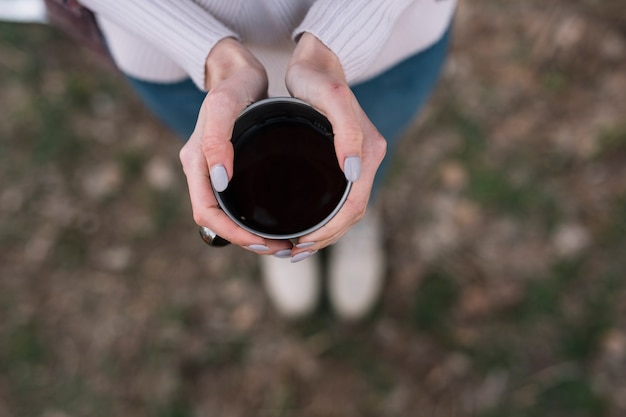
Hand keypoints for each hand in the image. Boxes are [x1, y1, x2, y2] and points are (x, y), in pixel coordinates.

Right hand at [179, 38, 291, 254]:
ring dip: (252, 234)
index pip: (207, 214)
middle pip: (218, 221)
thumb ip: (215, 140)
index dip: (232, 234)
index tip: (262, 242)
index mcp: (195, 162)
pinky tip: (280, 221)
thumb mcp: (223, 107)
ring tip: (283, 243)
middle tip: (280, 249)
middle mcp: (203, 170)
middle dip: (246, 241)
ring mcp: (215, 170)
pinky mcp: (230, 168)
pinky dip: (255, 218)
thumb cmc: (232, 85)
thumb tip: (218, 181)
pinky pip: (238, 203)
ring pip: (228, 216)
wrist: (237, 70)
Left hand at [285, 32, 386, 255]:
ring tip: (296, 247)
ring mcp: (356, 161)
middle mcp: (366, 160)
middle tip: (293, 252)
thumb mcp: (332, 100)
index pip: (354, 206)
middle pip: (351, 215)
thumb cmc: (318, 79)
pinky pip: (339, 198)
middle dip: (325, 238)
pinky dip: (324, 218)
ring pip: (346, 210)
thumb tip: (354, 174)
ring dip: (325, 233)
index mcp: (368, 152)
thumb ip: (349, 133)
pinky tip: (305, 224)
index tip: (301, 244)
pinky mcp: (345, 160)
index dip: (329, 231)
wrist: (319, 60)